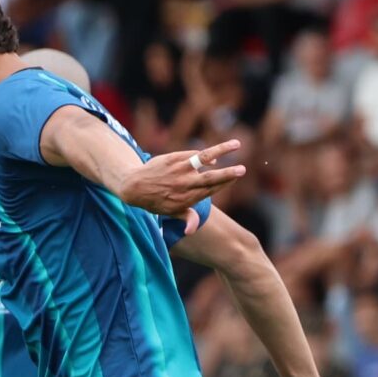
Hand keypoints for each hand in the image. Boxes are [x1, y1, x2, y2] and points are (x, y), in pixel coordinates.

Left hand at [119, 139, 246, 215]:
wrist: (134, 186)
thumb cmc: (156, 201)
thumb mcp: (171, 212)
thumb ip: (187, 218)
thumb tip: (191, 232)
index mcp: (188, 197)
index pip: (211, 189)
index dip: (225, 182)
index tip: (238, 176)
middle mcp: (185, 183)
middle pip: (210, 178)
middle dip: (227, 174)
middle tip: (243, 170)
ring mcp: (180, 169)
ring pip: (204, 159)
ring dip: (222, 150)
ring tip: (237, 144)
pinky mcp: (173, 158)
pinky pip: (193, 154)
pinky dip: (205, 154)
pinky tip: (216, 156)